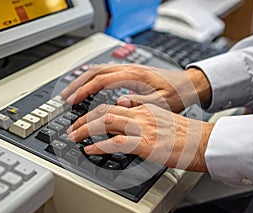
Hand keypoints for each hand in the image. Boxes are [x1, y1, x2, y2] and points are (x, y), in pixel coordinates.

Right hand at [61, 64, 210, 112]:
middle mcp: (128, 69)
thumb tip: (119, 103)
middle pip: (95, 72)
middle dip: (77, 84)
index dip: (84, 91)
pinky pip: (105, 72)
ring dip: (82, 80)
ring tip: (70, 93)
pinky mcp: (129, 72)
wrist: (188, 83)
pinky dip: (92, 78)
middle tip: (64, 98)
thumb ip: (141, 103)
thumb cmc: (177, 93)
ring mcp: (128, 69)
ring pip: (98, 70)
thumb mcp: (162, 102)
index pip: (101, 80)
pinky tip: (88, 86)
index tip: (72, 101)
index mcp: (134, 76)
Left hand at [68, 103, 213, 171]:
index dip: (95, 112)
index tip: (86, 118)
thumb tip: (126, 115)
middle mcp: (140, 114)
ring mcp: (141, 127)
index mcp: (143, 108)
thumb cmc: (184, 134)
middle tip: (73, 127)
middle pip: (104, 110)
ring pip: (105, 121)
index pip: (112, 105)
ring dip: (85, 129)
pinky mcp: (144, 143)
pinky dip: (99, 145)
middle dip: (84, 118)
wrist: (201, 141)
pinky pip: (115, 142)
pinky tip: (89, 149)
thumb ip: (142, 115)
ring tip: (74, 136)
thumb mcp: (161, 118)